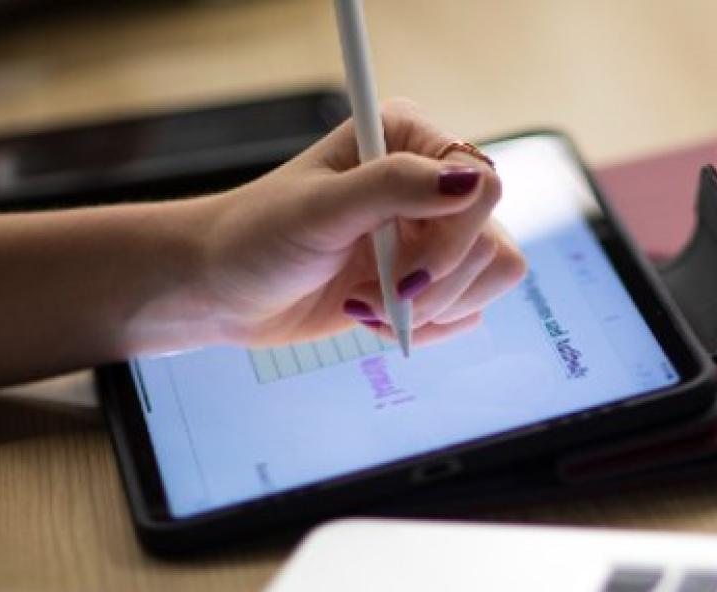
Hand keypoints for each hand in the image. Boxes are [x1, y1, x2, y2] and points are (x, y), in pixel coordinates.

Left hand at [185, 98, 525, 348]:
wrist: (223, 289)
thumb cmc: (256, 237)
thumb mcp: (320, 208)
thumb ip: (394, 187)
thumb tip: (469, 182)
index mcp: (408, 139)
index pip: (482, 186)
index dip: (454, 240)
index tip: (404, 276)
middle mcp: (429, 181)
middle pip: (492, 242)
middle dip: (434, 286)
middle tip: (372, 295)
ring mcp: (432, 232)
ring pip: (490, 278)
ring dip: (432, 310)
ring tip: (368, 306)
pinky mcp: (429, 278)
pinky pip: (470, 312)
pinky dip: (428, 327)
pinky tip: (375, 317)